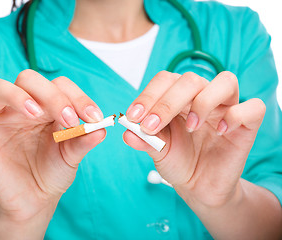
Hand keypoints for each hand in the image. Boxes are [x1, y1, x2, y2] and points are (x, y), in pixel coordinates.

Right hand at [0, 70, 105, 224]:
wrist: (34, 199)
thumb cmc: (53, 172)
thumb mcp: (72, 157)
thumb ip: (84, 140)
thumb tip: (102, 128)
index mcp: (47, 106)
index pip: (59, 85)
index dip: (77, 96)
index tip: (93, 117)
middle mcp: (21, 106)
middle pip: (28, 78)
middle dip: (50, 95)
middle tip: (67, 119)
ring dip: (15, 95)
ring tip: (33, 113)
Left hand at [123, 71, 265, 207]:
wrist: (198, 185)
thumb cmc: (178, 161)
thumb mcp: (157, 151)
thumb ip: (143, 139)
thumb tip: (127, 132)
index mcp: (178, 98)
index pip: (165, 80)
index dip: (149, 95)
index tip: (134, 117)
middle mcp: (202, 97)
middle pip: (190, 79)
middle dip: (167, 102)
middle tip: (151, 126)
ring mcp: (226, 109)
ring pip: (226, 81)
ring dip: (203, 102)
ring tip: (190, 126)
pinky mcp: (246, 125)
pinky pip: (252, 108)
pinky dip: (236, 115)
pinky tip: (221, 131)